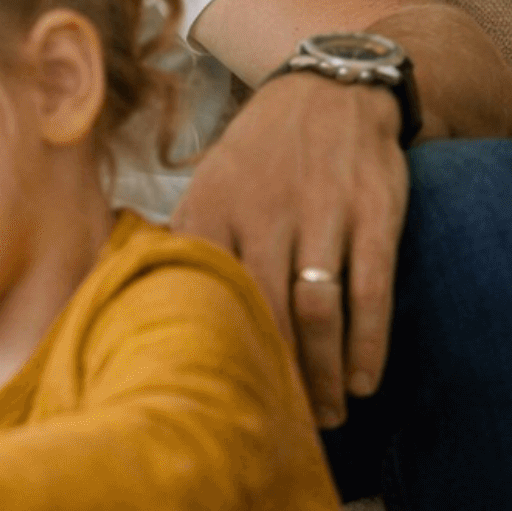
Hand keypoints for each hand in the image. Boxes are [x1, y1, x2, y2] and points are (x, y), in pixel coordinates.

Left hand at [169, 70, 409, 425]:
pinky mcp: (373, 212)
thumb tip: (138, 303)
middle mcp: (263, 210)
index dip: (212, 351)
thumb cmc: (260, 154)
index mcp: (211, 207)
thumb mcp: (208, 183)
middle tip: (281, 424)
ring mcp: (321, 210)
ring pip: (316, 309)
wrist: (330, 87)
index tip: (214, 399)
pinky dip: (369, 341)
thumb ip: (185, 241)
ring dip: (322, 371)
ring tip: (328, 416)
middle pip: (263, 311)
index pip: (204, 294)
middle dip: (273, 375)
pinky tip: (366, 379)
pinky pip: (371, 288)